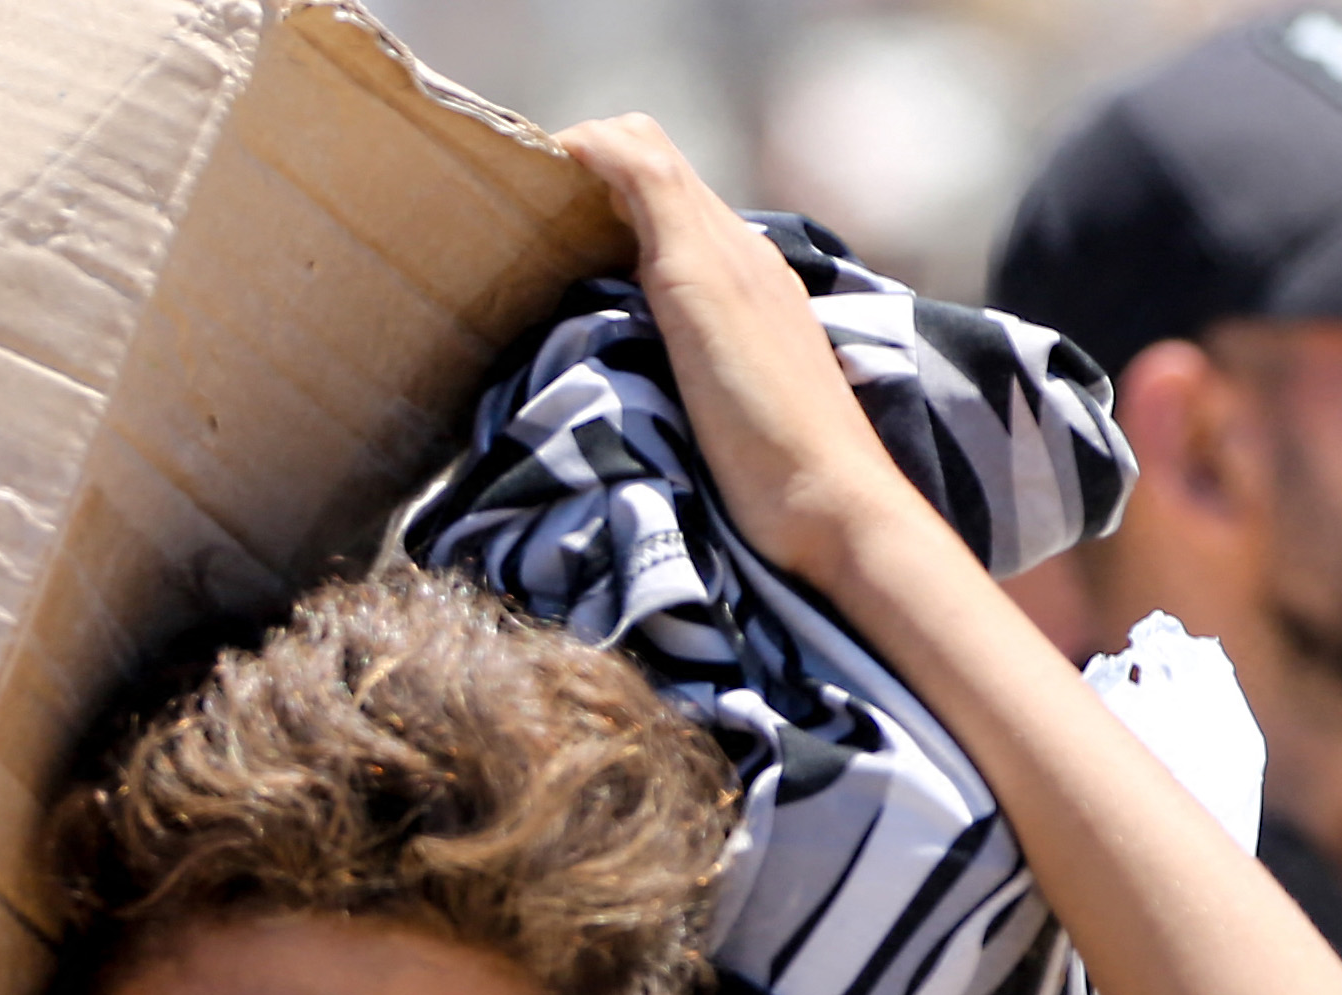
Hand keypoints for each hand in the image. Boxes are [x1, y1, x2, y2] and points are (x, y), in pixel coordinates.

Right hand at [550, 114, 931, 595]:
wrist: (826, 510)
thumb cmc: (762, 411)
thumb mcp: (700, 286)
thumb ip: (658, 202)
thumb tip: (600, 136)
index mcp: (724, 239)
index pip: (640, 148)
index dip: (578, 149)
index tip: (516, 183)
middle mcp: (735, 263)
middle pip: (648, 187)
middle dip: (582, 186)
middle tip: (515, 222)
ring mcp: (738, 314)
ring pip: (657, 241)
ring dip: (600, 235)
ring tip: (543, 265)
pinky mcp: (734, 365)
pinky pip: (670, 298)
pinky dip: (624, 287)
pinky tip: (601, 323)